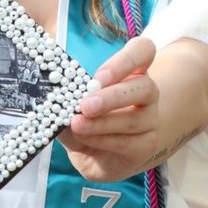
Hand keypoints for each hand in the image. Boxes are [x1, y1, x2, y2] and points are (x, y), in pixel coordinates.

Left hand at [59, 36, 162, 181]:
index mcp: (130, 71)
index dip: (127, 59)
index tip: (99, 77)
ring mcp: (150, 120)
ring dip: (102, 122)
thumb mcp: (72, 104)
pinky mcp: (146, 145)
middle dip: (112, 96)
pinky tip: (84, 138)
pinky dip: (102, 140)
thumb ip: (68, 99)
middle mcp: (146, 93)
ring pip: (134, 119)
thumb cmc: (86, 120)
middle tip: (85, 105)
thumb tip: (57, 100)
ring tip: (77, 124)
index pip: (144, 51)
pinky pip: (127, 142)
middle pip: (145, 87)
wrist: (95, 156)